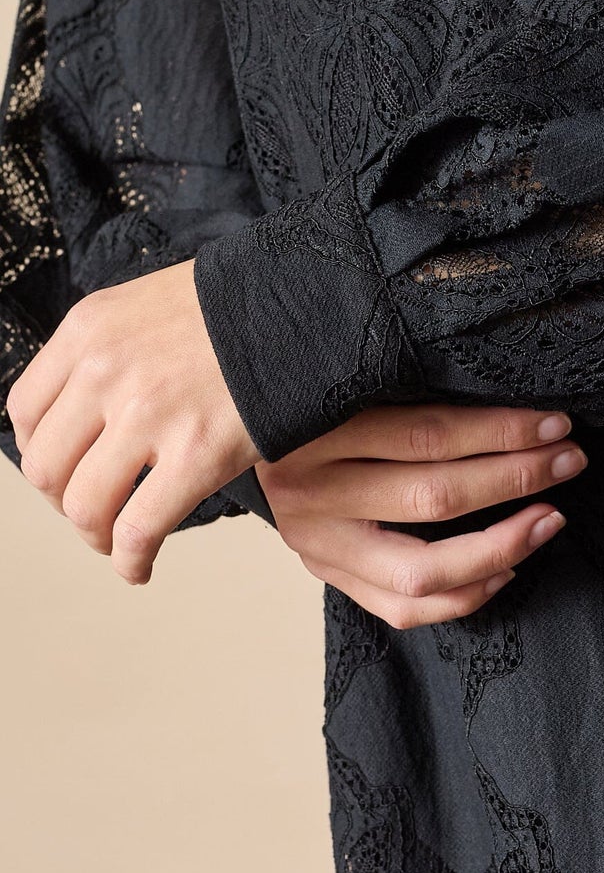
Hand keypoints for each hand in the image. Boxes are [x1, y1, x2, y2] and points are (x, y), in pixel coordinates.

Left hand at [6, 260, 258, 583]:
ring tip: (117, 541)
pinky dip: (131, 560)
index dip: (41, 453)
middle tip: (93, 511)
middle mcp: (106, 371)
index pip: (24, 412)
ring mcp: (148, 414)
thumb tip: (90, 410)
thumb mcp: (150, 304)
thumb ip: (111, 349)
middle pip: (46, 467)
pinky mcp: (196, 454)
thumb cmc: (240, 306)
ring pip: (84, 505)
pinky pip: (139, 528)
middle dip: (64, 501)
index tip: (66, 470)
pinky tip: (140, 567)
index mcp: (89, 330)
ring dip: (95, 535)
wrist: (306, 304)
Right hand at [256, 403, 586, 626]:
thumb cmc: (312, 400)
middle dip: (515, 479)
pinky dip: (464, 594)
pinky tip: (508, 567)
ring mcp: (315, 543)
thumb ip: (406, 387)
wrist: (234, 438)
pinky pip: (402, 608)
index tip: (555, 423)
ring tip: (550, 519)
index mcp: (313, 427)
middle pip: (432, 497)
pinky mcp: (325, 575)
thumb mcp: (345, 378)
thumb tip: (512, 401)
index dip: (500, 430)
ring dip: (500, 547)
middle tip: (570, 460)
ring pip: (420, 570)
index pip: (427, 433)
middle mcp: (309, 491)